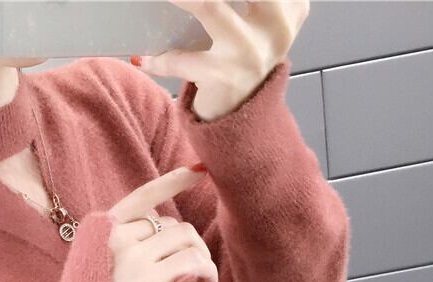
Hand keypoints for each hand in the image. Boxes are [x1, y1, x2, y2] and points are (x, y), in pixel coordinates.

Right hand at [106, 166, 217, 281]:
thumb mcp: (92, 265)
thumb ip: (121, 242)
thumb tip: (166, 225)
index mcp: (98, 227)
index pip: (143, 197)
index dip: (174, 181)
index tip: (200, 170)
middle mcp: (115, 236)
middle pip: (170, 224)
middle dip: (186, 245)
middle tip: (194, 269)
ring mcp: (132, 258)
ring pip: (186, 238)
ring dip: (199, 257)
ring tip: (201, 278)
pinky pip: (192, 261)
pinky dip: (207, 270)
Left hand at [131, 0, 309, 120]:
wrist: (244, 119)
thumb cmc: (246, 60)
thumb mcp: (268, 21)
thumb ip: (259, 4)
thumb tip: (202, 2)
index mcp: (290, 8)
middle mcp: (275, 27)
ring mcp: (248, 52)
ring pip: (209, 6)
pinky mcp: (221, 76)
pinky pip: (181, 60)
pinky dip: (158, 58)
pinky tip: (143, 56)